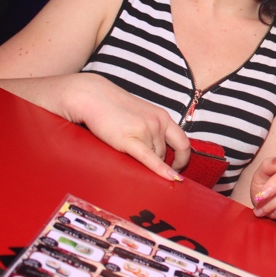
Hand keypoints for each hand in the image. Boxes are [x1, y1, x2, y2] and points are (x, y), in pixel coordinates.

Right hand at [66, 73, 189, 180]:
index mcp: (162, 117)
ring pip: (153, 158)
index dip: (184, 158)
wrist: (91, 96)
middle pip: (164, 154)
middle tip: (136, 156)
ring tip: (125, 150)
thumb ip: (153, 129)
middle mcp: (157, 123)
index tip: (178, 168)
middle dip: (154, 160)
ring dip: (142, 161)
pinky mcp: (129, 139)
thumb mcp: (141, 114)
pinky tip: (171, 179)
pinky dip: (161, 170)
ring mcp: (145, 130)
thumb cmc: (114, 107)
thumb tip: (161, 153)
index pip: (182, 142)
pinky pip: (149, 159)